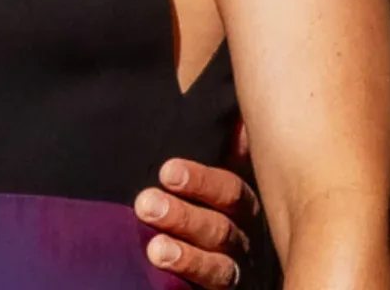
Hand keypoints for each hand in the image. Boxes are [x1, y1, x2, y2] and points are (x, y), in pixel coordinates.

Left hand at [134, 150, 260, 289]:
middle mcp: (243, 236)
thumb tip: (236, 117)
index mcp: (241, 201)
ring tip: (155, 249)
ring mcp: (234, 268)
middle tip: (146, 204)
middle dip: (184, 216)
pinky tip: (159, 272)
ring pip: (219, 266)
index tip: (166, 171)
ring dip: (187, 256)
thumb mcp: (205, 166)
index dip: (201, 180)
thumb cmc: (196, 196)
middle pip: (222, 229)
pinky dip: (188, 282)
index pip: (230, 189)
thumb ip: (222, 142)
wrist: (189, 242)